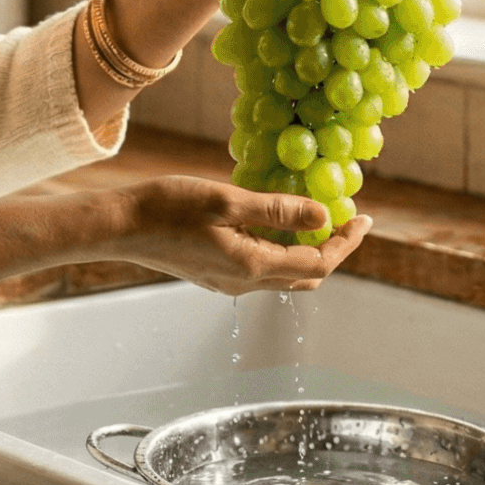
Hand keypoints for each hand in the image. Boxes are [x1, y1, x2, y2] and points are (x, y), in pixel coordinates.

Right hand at [114, 176, 371, 294]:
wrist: (120, 227)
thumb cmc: (169, 207)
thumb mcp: (228, 201)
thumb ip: (277, 210)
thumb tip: (323, 214)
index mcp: (253, 266)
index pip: (318, 262)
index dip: (346, 241)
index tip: (363, 217)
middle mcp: (244, 283)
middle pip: (306, 275)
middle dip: (333, 249)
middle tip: (346, 218)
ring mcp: (227, 282)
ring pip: (284, 274)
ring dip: (306, 249)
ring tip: (316, 216)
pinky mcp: (213, 274)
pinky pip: (261, 269)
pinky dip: (280, 249)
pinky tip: (274, 222)